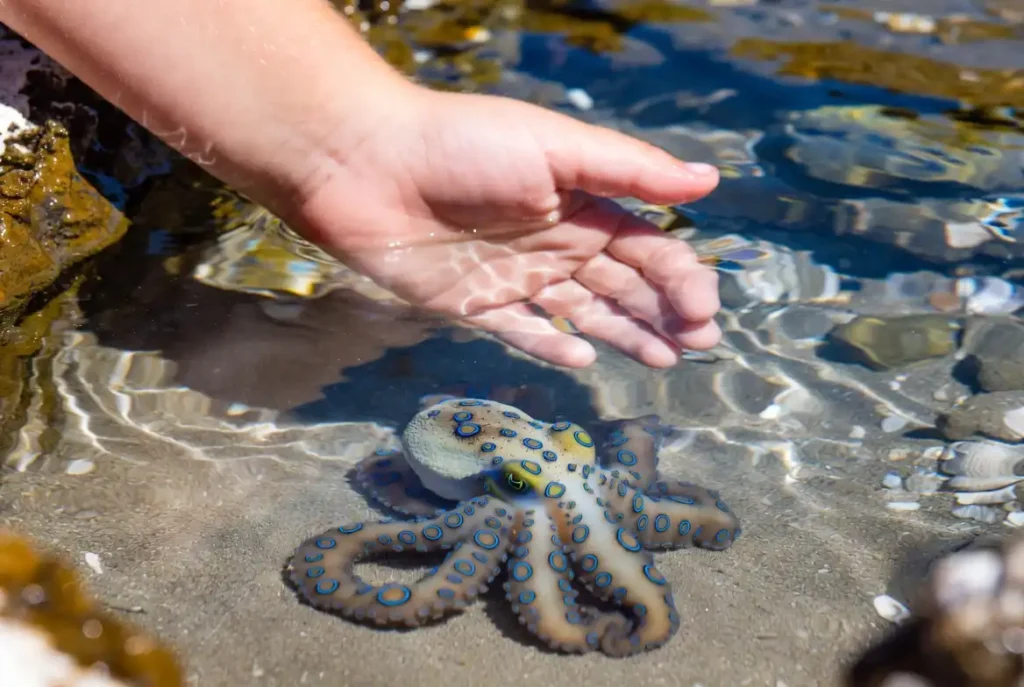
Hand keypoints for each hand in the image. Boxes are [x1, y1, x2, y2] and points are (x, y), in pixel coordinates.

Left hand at [293, 84, 721, 367]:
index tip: (703, 312)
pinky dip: (552, 346)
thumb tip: (710, 180)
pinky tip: (583, 359)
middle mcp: (556, 243)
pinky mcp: (474, 304)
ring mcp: (516, 277)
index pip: (649, 249)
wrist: (366, 165)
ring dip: (624, 334)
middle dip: (666, 313)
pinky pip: (521, 332)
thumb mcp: (557, 148)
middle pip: (624, 286)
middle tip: (698, 343)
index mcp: (582, 205)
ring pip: (583, 313)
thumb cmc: (465, 146)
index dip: (682, 279)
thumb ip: (631, 168)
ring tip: (663, 359)